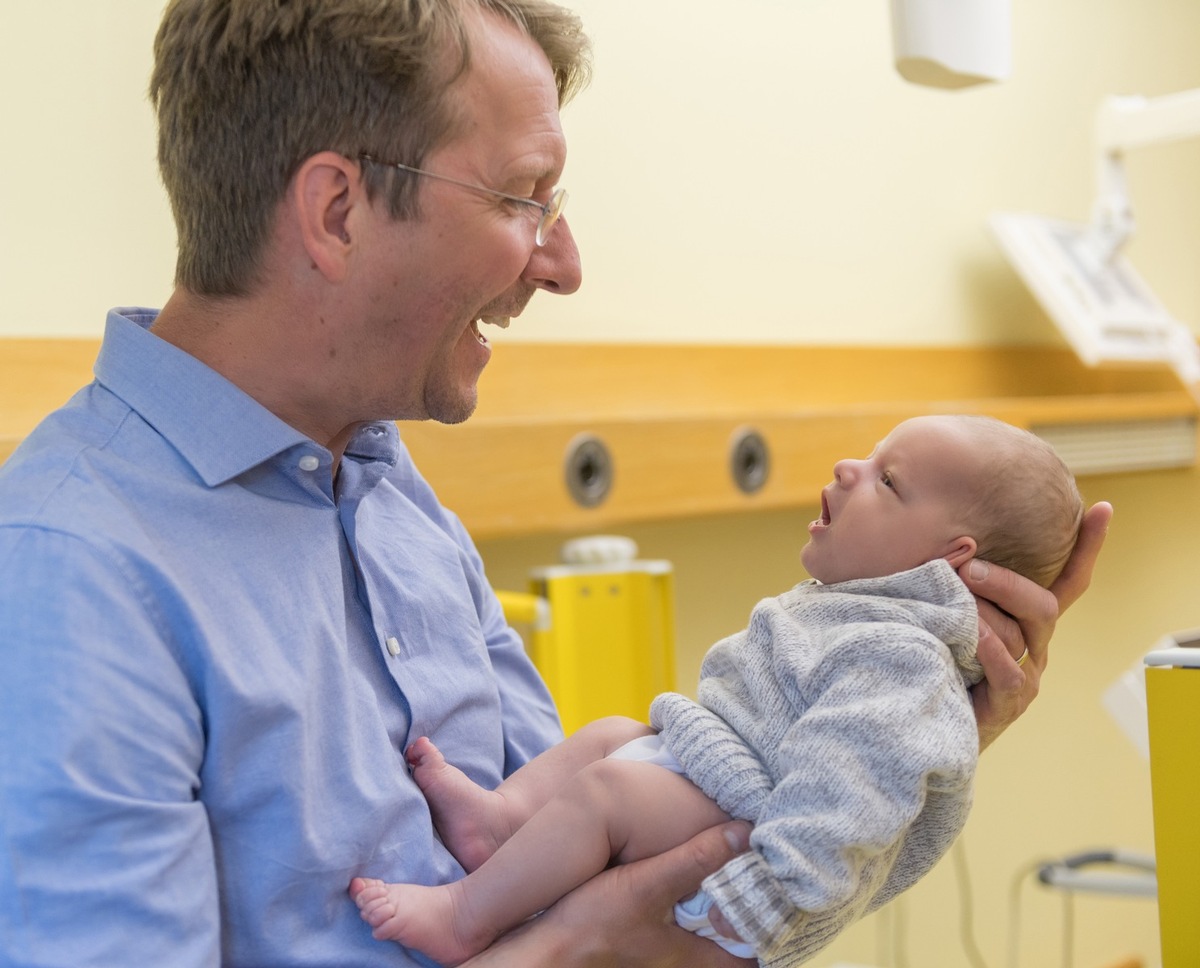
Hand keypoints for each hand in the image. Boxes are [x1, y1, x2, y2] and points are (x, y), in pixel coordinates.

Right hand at [461, 821, 755, 967]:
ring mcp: (660, 956)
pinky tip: (688, 883)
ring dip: (721, 912)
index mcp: (695, 956)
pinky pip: (681, 932)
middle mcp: (683, 963)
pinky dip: (693, 911)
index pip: (754, 955)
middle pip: (733, 948)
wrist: (540, 951)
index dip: (776, 930)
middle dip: (751, 917)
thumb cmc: (591, 924)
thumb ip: (695, 860)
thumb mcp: (647, 885)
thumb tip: (743, 832)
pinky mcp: (640, 945)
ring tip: (737, 875)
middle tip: (768, 881)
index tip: (792, 898)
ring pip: (707, 940)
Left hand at [960, 501, 1112, 749]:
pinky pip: (1008, 671)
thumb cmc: (938, 655)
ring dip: (984, 611)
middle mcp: (1034, 645)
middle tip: (969, 566)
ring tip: (955, 594)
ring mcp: (1026, 674)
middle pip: (1043, 604)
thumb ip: (954, 583)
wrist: (926, 717)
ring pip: (1021, 634)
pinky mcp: (1009, 702)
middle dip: (1007, 581)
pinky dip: (990, 649)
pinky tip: (972, 635)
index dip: (1087, 547)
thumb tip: (947, 543)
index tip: (1100, 509)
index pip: (1068, 581)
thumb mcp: (949, 613)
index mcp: (1026, 620)